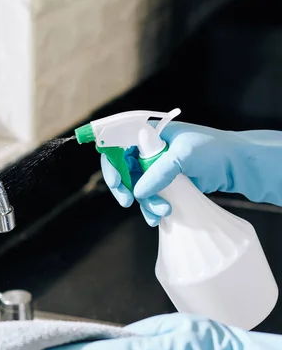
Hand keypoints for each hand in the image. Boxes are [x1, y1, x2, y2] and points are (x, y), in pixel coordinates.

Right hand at [102, 122, 281, 225]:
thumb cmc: (213, 150)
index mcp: (149, 132)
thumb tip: (138, 193)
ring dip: (145, 202)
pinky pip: (150, 195)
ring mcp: (157, 165)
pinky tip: (159, 217)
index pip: (118, 143)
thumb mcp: (184, 156)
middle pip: (123, 168)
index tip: (117, 182)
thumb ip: (158, 173)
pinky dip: (152, 207)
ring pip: (137, 186)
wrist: (236, 165)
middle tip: (128, 202)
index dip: (112, 162)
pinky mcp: (166, 181)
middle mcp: (149, 147)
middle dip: (125, 187)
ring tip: (161, 212)